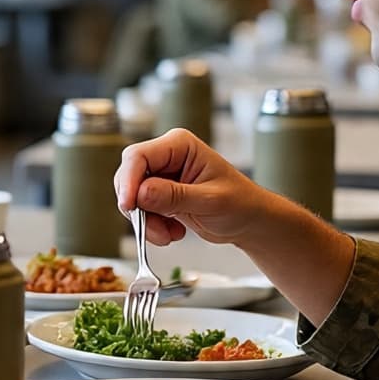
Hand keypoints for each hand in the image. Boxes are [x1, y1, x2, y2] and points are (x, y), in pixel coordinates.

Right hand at [113, 129, 270, 245]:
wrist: (249, 221)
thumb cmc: (240, 203)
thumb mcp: (210, 201)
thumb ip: (174, 196)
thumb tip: (141, 193)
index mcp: (179, 145)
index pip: (139, 156)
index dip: (129, 180)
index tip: (129, 205)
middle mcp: (166, 157)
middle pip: (130, 176)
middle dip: (138, 207)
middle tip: (152, 229)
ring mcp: (161, 176)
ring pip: (132, 197)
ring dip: (147, 221)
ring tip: (171, 234)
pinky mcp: (158, 195)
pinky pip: (140, 211)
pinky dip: (152, 227)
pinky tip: (174, 231)